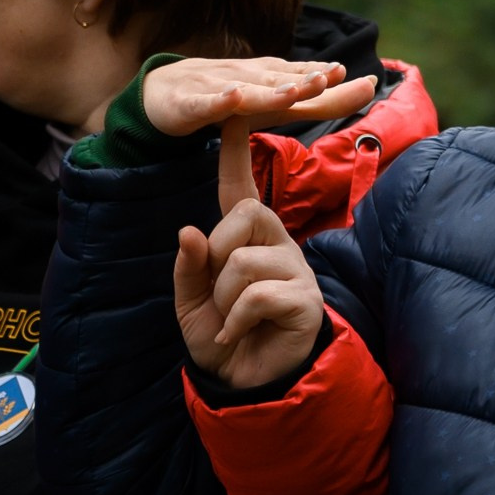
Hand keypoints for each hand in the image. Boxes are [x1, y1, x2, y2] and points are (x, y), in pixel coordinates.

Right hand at [142, 57, 376, 139]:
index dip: (325, 75)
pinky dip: (218, 101)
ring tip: (293, 90)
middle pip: (278, 80)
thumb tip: (370, 86)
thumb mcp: (279, 102)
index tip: (353, 75)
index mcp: (269, 77)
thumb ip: (323, 101)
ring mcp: (216, 88)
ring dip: (269, 89)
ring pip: (246, 91)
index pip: (301, 76)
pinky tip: (232, 97)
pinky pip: (204, 103)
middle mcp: (247, 77)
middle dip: (305, 79)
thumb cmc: (233, 96)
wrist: (165, 91)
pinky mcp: (189, 104)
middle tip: (330, 77)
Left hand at [173, 107, 324, 391]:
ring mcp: (295, 270)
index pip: (242, 189)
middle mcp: (278, 245)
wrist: (248, 382)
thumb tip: (189, 231)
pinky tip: (239, 334)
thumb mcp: (191, 302)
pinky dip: (237, 319)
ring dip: (225, 298)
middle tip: (219, 290)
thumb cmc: (223, 335)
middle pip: (246, 213)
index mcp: (248, 240)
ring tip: (232, 320)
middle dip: (218, 253)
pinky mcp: (305, 299)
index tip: (235, 112)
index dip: (237, 153)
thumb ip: (189, 268)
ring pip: (245, 260)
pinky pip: (259, 293)